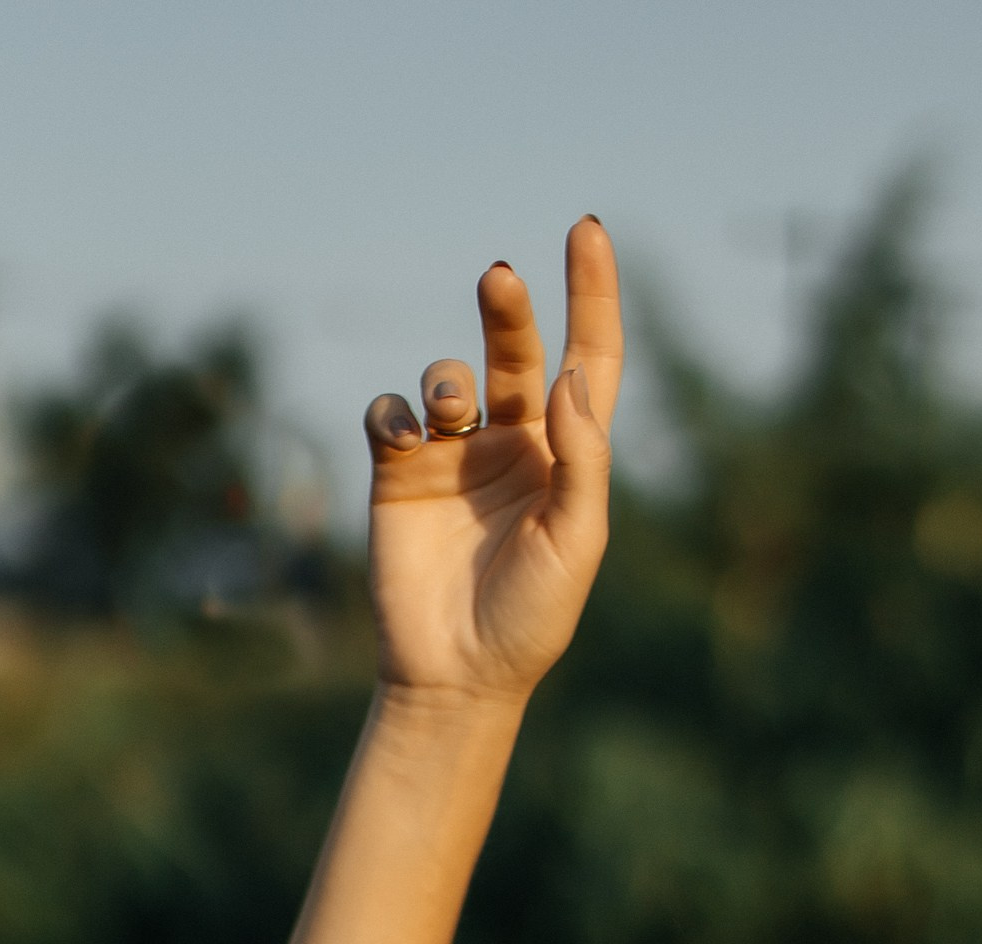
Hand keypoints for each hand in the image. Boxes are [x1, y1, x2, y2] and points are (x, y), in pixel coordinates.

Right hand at [363, 220, 623, 708]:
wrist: (456, 674)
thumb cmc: (530, 618)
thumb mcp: (576, 543)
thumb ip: (583, 459)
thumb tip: (570, 374)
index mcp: (565, 455)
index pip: (586, 358)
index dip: (591, 295)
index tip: (586, 230)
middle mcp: (511, 443)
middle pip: (514, 349)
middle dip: (508, 309)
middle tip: (501, 278)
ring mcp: (452, 455)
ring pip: (448, 377)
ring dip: (448, 380)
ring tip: (451, 412)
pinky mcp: (398, 473)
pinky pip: (390, 412)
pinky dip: (395, 412)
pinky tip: (404, 439)